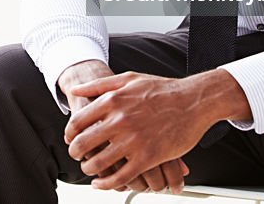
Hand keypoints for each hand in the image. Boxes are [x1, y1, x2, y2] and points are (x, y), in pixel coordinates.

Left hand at [64, 69, 249, 190]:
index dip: (69, 133)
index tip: (70, 139)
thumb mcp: (128, 78)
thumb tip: (75, 91)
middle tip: (77, 156)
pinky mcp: (148, 157)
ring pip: (99, 163)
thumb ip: (99, 85)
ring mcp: (134, 140)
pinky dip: (108, 184)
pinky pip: (121, 177)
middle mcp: (120, 120)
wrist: (194, 100)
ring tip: (89, 169)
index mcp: (113, 100)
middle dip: (75, 153)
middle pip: (83, 143)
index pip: (77, 121)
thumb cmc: (162, 89)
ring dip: (89, 169)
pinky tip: (103, 183)